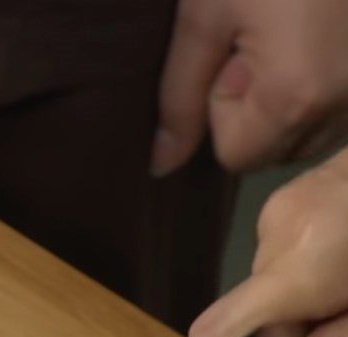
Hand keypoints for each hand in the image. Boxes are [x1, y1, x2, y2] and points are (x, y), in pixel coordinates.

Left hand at [152, 0, 347, 175]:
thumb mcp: (204, 15)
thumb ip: (179, 100)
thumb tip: (160, 167)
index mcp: (299, 97)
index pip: (236, 156)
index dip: (221, 108)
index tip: (234, 48)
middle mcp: (346, 105)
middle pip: (275, 149)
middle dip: (256, 108)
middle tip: (264, 35)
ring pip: (310, 132)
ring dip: (288, 98)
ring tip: (292, 29)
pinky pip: (340, 109)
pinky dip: (321, 84)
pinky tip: (317, 32)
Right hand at [190, 145, 347, 336]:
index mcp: (303, 263)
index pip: (222, 328)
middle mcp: (278, 231)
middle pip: (255, 314)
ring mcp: (283, 208)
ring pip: (269, 287)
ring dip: (300, 311)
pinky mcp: (294, 196)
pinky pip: (282, 257)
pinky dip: (305, 279)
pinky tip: (343, 278)